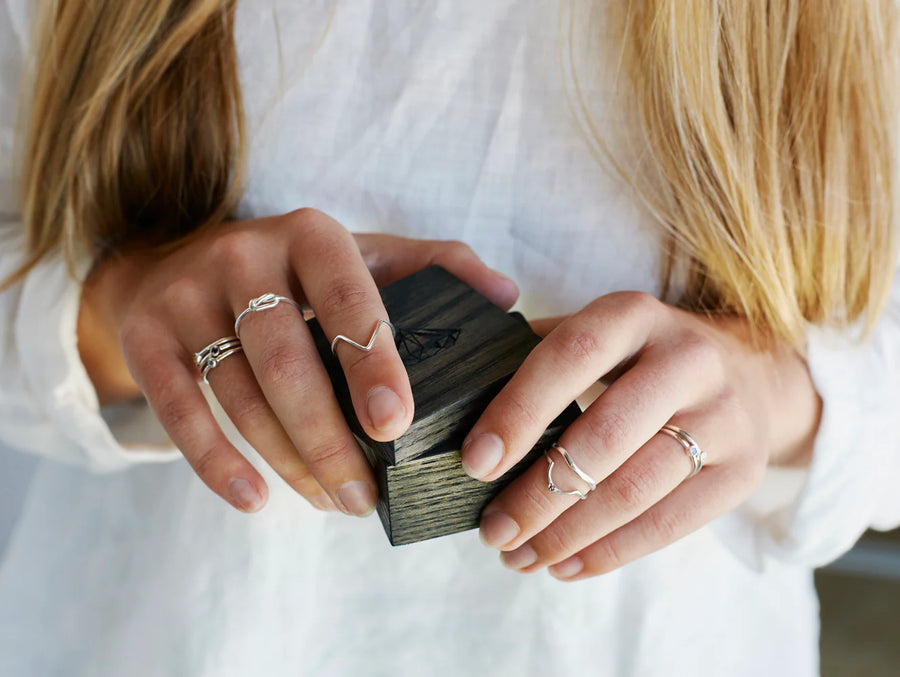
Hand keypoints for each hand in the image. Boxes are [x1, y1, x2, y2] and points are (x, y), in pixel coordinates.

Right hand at [78, 208, 517, 514]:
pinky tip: (253, 500)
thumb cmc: (296, 271)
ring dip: (287, 459)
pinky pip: (177, 406)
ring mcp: (188, 294)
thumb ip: (435, 267)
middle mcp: (244, 255)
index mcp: (310, 236)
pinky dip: (214, 461)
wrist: (180, 260)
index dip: (372, 361)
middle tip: (366, 497)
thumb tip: (506, 298)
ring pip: (238, 392)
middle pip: (286, 359)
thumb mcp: (364, 253)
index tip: (396, 427)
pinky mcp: (147, 333)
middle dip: (327, 436)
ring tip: (332, 502)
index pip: (348, 297)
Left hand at [460, 292, 820, 579]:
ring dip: (566, 535)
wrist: (751, 373)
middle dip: (537, 494)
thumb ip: (537, 357)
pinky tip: (565, 565)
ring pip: (634, 490)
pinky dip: (609, 553)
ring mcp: (724, 416)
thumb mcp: (598, 334)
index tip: (476, 463)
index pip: (571, 358)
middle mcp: (688, 358)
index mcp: (635, 315)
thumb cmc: (641, 358)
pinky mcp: (743, 471)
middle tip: (492, 531)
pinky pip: (669, 525)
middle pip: (603, 437)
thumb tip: (459, 405)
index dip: (519, 411)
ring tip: (518, 557)